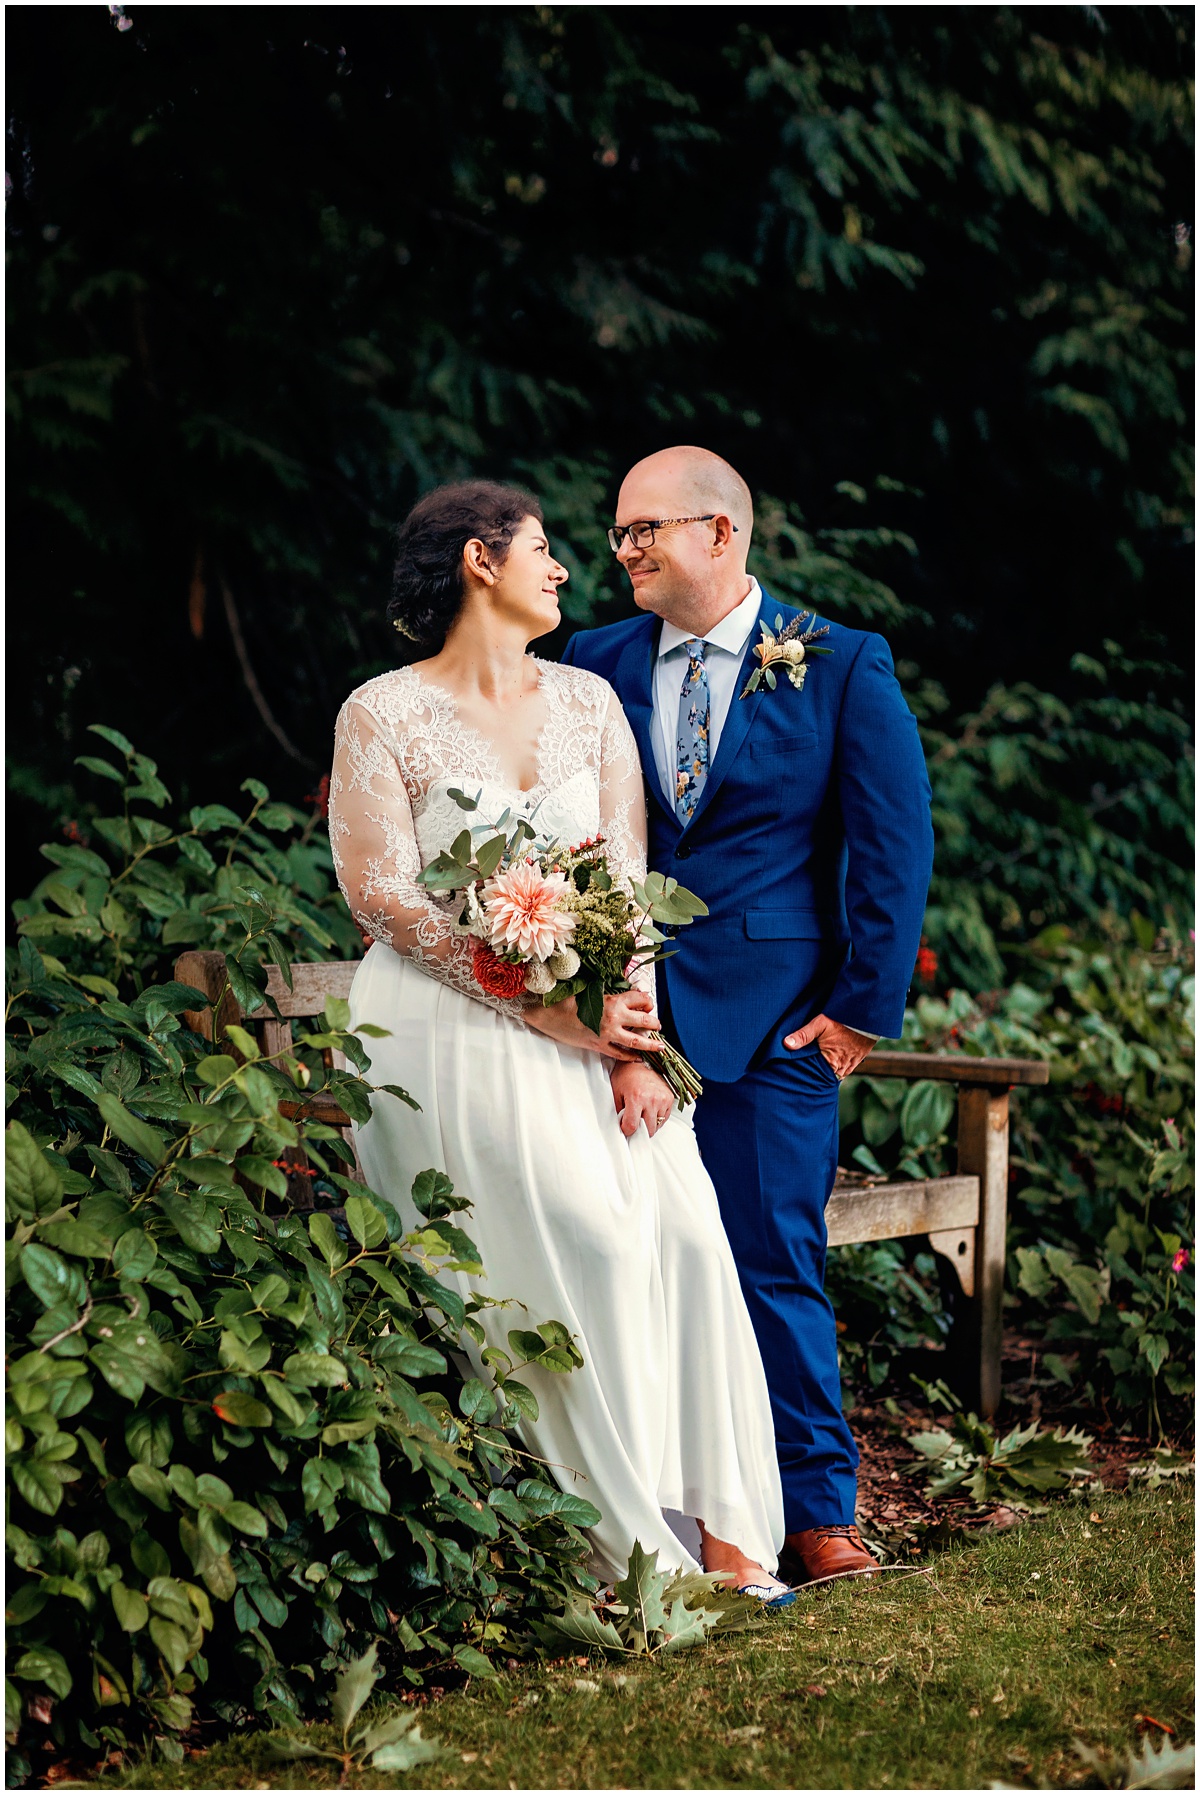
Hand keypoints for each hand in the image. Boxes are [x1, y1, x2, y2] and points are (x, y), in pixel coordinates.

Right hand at [524, 988, 661, 1060]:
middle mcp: (614, 1017)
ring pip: (636, 1041)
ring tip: (659, 1046)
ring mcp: (607, 1034)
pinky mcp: (599, 1045)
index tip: (648, 1004)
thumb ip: (607, 993)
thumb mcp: (589, 991)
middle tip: (658, 1025)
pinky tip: (637, 1058)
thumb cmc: (566, 999)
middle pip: (644, 1021)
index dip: (647, 1001)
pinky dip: (630, 1057)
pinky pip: (619, 1054)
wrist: (548, 1015)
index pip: (640, 999)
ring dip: (650, 1044)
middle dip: (654, 1023)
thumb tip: (621, 994)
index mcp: (612, 1000)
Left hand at [610, 1060, 674, 1137]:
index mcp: (636, 1097)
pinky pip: (665, 1118)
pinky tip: (650, 1111)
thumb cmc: (625, 1076)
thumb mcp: (615, 1092)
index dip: (627, 1131)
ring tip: (642, 1116)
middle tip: (634, 1124)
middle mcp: (651, 1099)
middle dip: (639, 1131)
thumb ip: (617, 1111)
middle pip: (648, 1129)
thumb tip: (620, 1127)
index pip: (632, 1126)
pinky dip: (657, 1119)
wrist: (638, 1062)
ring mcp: (662, 1098)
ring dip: (649, 1125)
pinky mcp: (669, 1097)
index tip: (625, 1128)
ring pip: (658, 1125)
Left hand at [783, 1012, 874, 1079]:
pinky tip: (833, 1061)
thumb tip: (786, 1044)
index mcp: (832, 1062)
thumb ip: (803, 1035)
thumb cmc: (843, 1020)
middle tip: (807, 1074)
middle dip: (819, 1075)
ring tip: (819, 1067)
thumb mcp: (820, 1024)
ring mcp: (852, 1063)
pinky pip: (848, 1067)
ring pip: (839, 1073)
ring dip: (830, 1071)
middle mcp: (843, 1066)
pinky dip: (840, 1066)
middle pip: (828, 1077)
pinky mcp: (859, 1057)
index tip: (800, 1075)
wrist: (867, 1015)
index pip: (818, 1078)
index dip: (809, 1077)